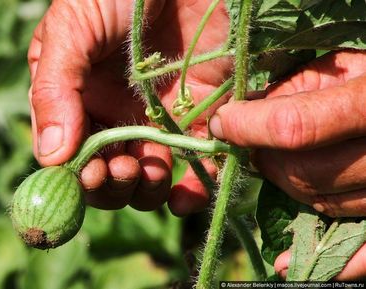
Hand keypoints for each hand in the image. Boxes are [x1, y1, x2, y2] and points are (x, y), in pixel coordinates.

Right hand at [28, 0, 231, 213]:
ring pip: (145, 178)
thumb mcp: (72, 29)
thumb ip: (55, 89)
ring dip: (145, 190)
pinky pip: (192, 167)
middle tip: (122, 170)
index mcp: (77, 99)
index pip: (68, 154)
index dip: (76, 175)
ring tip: (151, 171)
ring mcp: (156, 120)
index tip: (90, 175)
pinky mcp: (197, 119)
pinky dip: (190, 191)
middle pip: (106, 174)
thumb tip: (50, 156)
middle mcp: (114, 116)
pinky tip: (184, 195)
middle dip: (111, 185)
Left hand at [209, 50, 365, 278]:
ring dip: (287, 187)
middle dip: (265, 160)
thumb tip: (246, 111)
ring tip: (278, 166)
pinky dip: (328, 261)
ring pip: (324, 205)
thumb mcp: (345, 65)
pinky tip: (286, 262)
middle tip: (251, 147)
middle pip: (305, 174)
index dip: (245, 128)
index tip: (221, 123)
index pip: (293, 127)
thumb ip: (297, 86)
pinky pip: (363, 252)